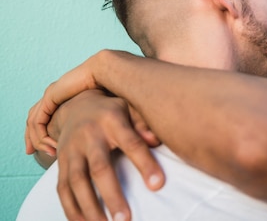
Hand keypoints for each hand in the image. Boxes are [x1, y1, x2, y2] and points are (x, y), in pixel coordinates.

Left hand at [25, 52, 103, 154]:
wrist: (107, 72)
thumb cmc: (111, 88)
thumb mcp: (101, 109)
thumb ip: (97, 121)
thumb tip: (104, 138)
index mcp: (65, 96)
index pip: (45, 116)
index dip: (43, 133)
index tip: (49, 147)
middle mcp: (55, 95)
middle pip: (35, 118)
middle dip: (31, 137)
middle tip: (30, 151)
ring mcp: (51, 95)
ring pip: (34, 122)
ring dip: (37, 140)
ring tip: (49, 152)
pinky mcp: (50, 97)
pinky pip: (37, 121)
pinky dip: (40, 135)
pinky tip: (50, 145)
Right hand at [53, 90, 164, 220]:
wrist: (76, 105)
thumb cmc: (113, 111)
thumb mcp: (131, 107)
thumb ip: (144, 123)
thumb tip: (156, 140)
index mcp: (112, 120)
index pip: (131, 143)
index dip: (145, 164)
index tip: (158, 185)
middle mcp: (89, 136)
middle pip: (100, 168)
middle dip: (112, 195)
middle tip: (124, 220)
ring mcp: (72, 150)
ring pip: (77, 182)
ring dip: (89, 207)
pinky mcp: (60, 162)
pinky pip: (62, 188)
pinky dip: (71, 208)